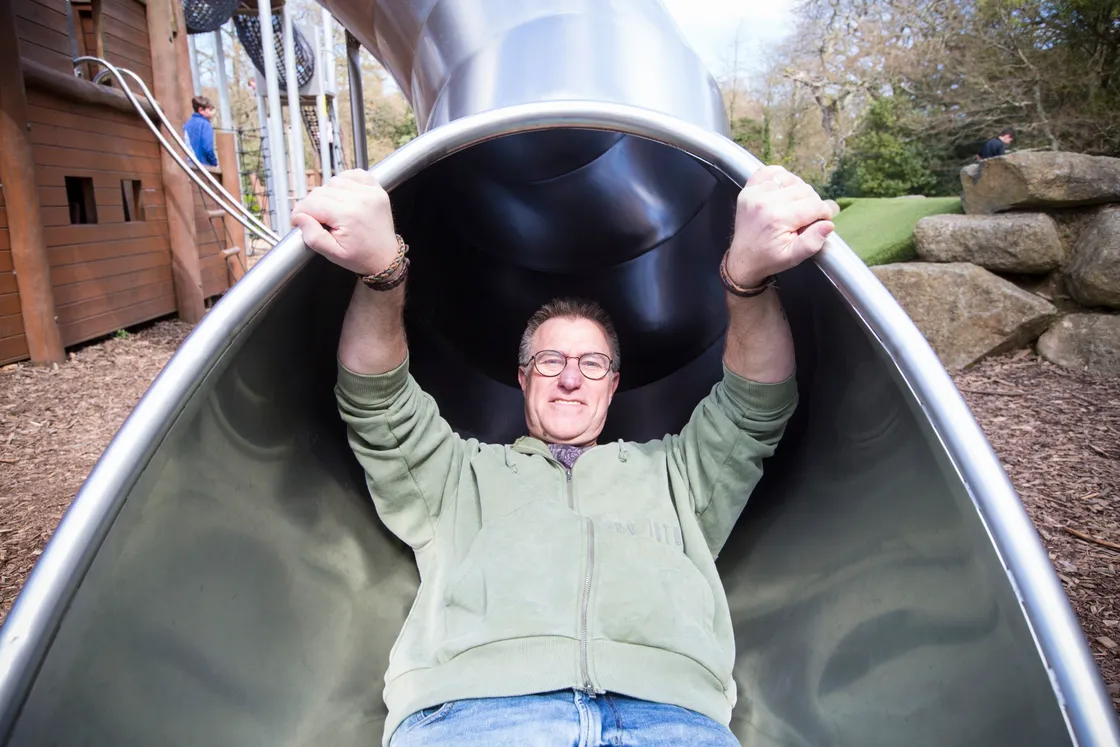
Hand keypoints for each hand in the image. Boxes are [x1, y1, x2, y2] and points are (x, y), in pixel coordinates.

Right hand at [291, 170, 399, 275]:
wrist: (385, 257)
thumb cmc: (361, 257)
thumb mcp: (332, 253)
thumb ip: (313, 236)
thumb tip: (299, 217)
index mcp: (348, 216)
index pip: (311, 204)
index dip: (299, 213)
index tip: (297, 221)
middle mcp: (360, 199)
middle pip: (320, 191)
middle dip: (313, 206)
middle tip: (319, 220)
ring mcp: (370, 192)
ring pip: (334, 181)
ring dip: (328, 194)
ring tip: (333, 210)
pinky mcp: (377, 188)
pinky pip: (353, 174)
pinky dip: (344, 182)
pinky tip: (344, 196)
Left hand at [724, 165, 838, 288]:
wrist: (743, 259)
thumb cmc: (768, 259)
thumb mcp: (793, 257)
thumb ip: (813, 241)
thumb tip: (828, 224)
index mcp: (778, 218)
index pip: (815, 205)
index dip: (824, 214)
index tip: (821, 222)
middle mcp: (765, 201)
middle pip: (805, 190)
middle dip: (812, 203)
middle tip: (807, 218)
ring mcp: (755, 193)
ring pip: (791, 179)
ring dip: (798, 190)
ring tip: (795, 206)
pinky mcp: (748, 189)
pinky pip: (768, 171)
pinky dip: (780, 177)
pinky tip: (783, 191)